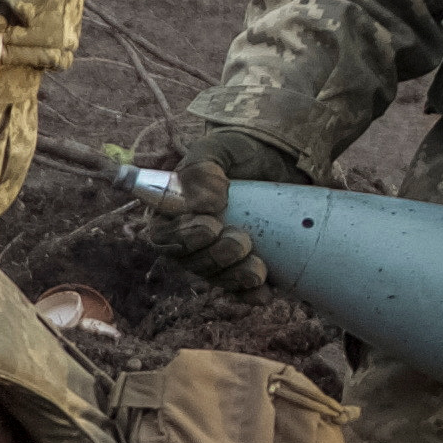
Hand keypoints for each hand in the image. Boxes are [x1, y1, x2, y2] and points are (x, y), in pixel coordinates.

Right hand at [137, 124, 282, 291]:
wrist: (279, 162)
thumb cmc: (240, 152)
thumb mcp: (219, 148)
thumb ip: (202, 168)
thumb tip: (204, 204)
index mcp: (172, 212)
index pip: (163, 236)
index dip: (183, 238)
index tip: (211, 226)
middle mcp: (188, 238)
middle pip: (189, 262)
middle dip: (214, 258)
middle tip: (241, 241)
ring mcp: (215, 256)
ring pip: (214, 277)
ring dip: (234, 277)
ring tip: (258, 267)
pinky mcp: (241, 267)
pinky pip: (239, 290)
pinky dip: (251, 294)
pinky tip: (266, 293)